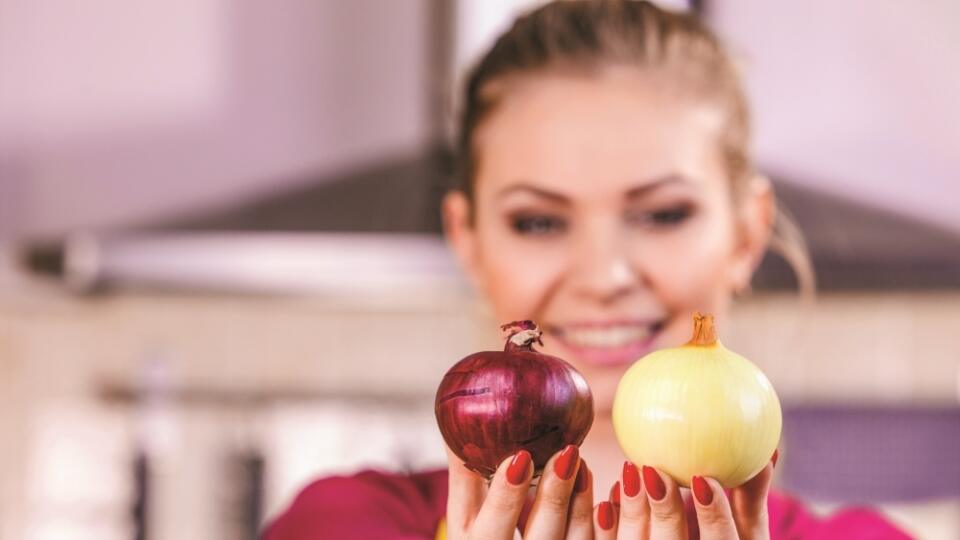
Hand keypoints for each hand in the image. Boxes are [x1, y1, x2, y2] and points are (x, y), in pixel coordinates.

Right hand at [445, 444, 598, 538]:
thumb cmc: (482, 535)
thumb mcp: (465, 512)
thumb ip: (464, 471)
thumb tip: (455, 410)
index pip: (490, 532)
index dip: (506, 498)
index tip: (519, 457)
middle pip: (541, 539)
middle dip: (554, 497)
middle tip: (567, 453)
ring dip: (583, 504)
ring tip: (584, 464)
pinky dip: (606, 524)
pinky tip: (612, 495)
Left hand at [595, 456, 775, 539]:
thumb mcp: (747, 531)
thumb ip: (752, 496)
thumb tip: (767, 449)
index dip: (713, 516)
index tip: (701, 479)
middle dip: (664, 511)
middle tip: (653, 470)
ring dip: (630, 512)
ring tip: (628, 473)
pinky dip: (610, 526)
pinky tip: (606, 501)